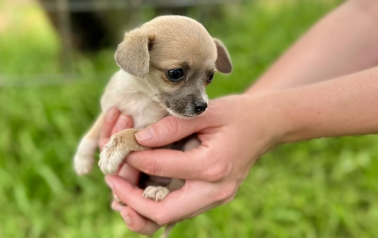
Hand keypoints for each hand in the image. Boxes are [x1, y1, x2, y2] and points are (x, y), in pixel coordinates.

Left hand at [105, 95, 286, 234]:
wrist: (265, 126)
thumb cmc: (237, 114)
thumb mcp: (206, 112)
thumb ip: (171, 126)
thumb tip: (138, 139)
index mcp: (213, 165)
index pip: (162, 167)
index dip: (135, 157)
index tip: (119, 146)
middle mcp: (215, 190)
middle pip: (163, 212)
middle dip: (131, 199)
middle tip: (112, 181)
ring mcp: (215, 199)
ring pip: (169, 218)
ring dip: (140, 209)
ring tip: (119, 194)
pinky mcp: (212, 199)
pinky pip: (178, 211)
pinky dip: (155, 206)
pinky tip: (139, 195)